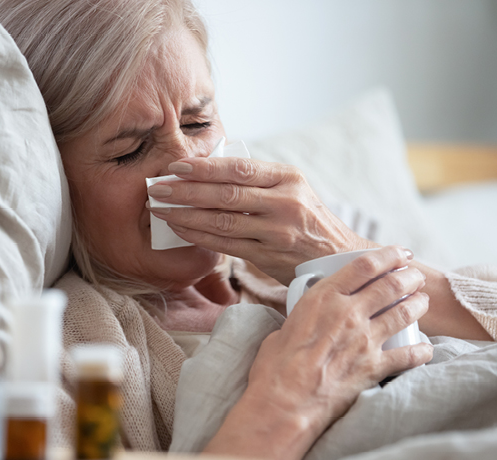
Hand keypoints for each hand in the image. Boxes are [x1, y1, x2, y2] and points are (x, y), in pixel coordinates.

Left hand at [147, 156, 373, 283]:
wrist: (338, 257)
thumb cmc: (307, 219)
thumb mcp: (293, 189)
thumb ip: (258, 180)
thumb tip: (209, 167)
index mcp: (289, 178)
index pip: (240, 169)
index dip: (204, 167)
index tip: (177, 165)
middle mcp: (285, 203)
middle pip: (226, 194)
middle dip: (186, 190)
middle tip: (158, 187)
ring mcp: (277, 232)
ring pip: (223, 221)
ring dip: (186, 215)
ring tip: (160, 209)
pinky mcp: (268, 257)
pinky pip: (226, 245)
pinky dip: (199, 236)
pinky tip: (180, 229)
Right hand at [203, 246, 432, 459]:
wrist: (283, 404)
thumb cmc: (275, 367)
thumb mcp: (286, 325)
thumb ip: (305, 315)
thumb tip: (310, 317)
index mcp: (324, 297)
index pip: (364, 265)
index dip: (388, 254)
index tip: (399, 252)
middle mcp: (348, 313)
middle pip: (390, 284)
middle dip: (409, 276)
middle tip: (415, 275)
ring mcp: (364, 340)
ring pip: (404, 313)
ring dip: (418, 304)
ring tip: (422, 300)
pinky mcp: (373, 368)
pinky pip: (408, 356)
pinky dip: (421, 351)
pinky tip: (426, 348)